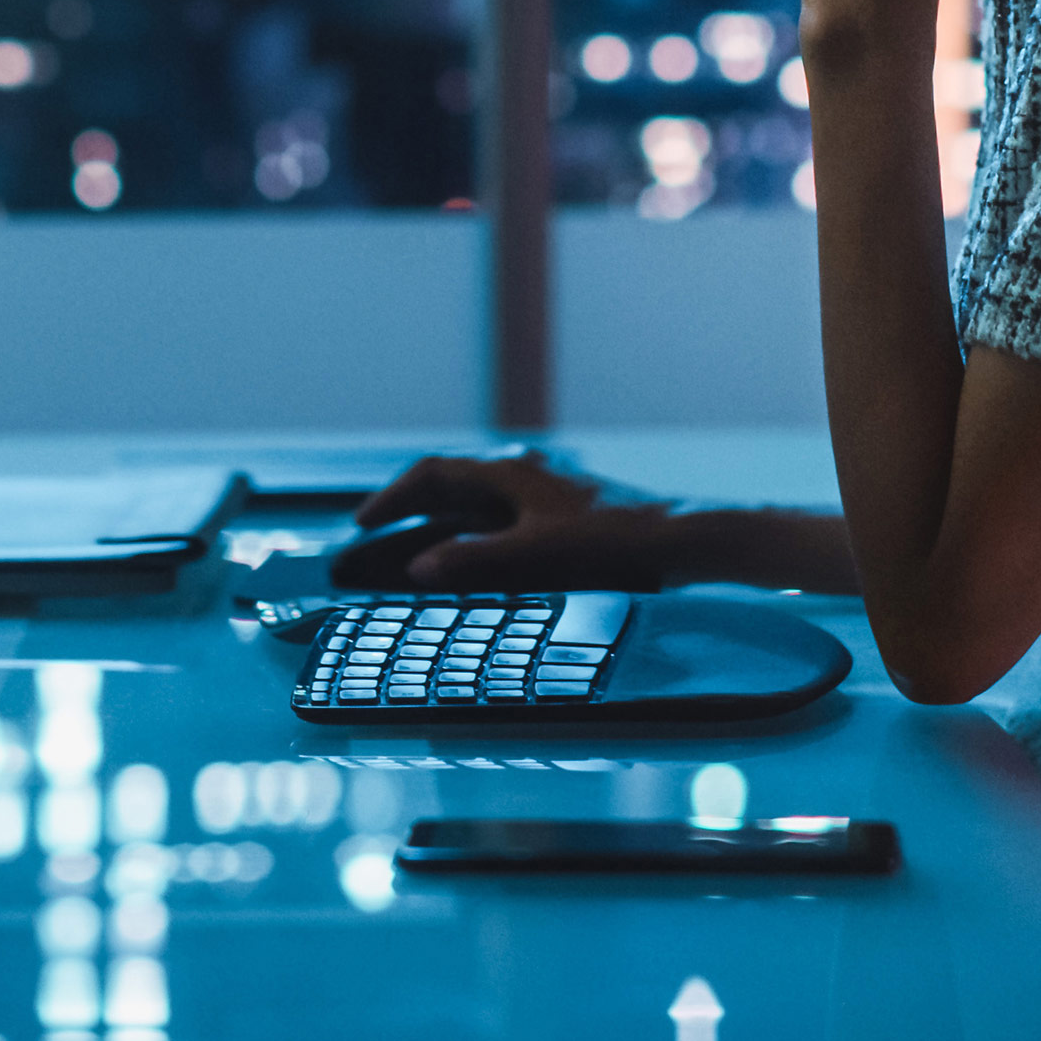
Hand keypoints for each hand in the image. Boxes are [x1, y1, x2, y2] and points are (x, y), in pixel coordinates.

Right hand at [346, 450, 696, 591]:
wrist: (680, 538)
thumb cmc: (613, 541)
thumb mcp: (537, 555)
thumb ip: (474, 560)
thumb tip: (417, 569)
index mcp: (511, 472)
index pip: (433, 475)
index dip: (392, 499)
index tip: (360, 524)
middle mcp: (521, 476)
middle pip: (447, 491)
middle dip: (404, 518)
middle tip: (367, 546)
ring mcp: (540, 495)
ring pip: (471, 510)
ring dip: (433, 532)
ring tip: (402, 561)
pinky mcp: (559, 517)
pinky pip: (497, 525)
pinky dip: (467, 543)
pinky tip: (465, 569)